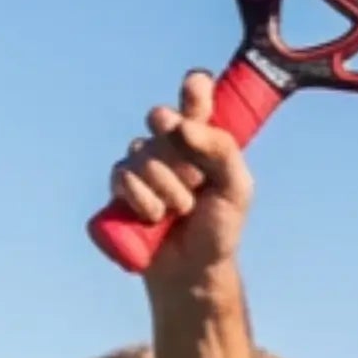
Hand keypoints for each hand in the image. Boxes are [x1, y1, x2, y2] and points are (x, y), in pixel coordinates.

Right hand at [109, 70, 254, 284]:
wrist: (191, 269)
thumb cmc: (218, 228)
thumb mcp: (236, 189)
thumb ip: (221, 150)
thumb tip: (182, 124)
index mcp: (203, 136)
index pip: (197, 95)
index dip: (194, 87)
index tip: (195, 88)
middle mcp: (170, 141)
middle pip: (162, 117)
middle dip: (178, 150)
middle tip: (196, 181)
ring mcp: (143, 160)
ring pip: (145, 154)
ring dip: (168, 189)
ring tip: (180, 212)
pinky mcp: (121, 184)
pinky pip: (124, 176)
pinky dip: (144, 201)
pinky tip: (155, 218)